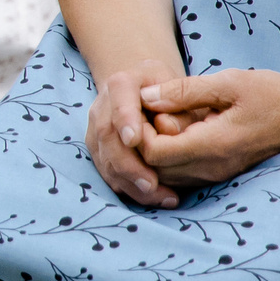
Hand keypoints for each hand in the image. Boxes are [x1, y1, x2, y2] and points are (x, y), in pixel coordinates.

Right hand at [86, 66, 180, 208]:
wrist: (147, 90)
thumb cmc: (171, 92)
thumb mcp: (183, 90)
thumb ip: (181, 108)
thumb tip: (168, 129)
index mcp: (123, 83)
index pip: (119, 99)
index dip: (124, 119)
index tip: (134, 140)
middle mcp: (102, 106)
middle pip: (107, 136)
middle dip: (128, 163)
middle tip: (152, 184)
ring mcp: (96, 129)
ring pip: (105, 158)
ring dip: (130, 182)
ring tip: (163, 197)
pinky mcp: (98, 150)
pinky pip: (108, 172)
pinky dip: (130, 188)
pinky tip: (157, 197)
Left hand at [137, 69, 279, 190]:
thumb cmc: (272, 93)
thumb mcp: (228, 82)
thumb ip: (184, 91)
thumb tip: (145, 97)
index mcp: (214, 145)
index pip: (154, 153)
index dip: (139, 131)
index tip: (144, 105)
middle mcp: (214, 168)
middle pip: (154, 168)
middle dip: (142, 142)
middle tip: (149, 111)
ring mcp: (218, 175)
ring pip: (166, 175)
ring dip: (155, 150)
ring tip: (162, 118)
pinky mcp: (221, 174)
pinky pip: (182, 175)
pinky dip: (168, 157)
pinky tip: (176, 129)